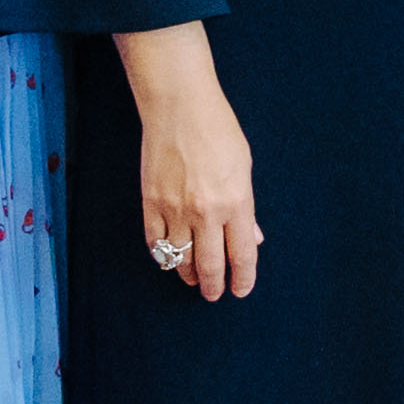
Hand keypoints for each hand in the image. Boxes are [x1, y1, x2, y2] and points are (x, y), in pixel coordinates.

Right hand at [129, 49, 259, 303]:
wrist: (179, 108)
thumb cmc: (219, 132)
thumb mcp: (244, 169)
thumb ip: (247, 208)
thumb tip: (252, 238)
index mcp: (236, 202)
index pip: (242, 254)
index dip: (243, 278)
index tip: (241, 290)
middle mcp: (206, 212)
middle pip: (210, 265)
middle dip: (213, 286)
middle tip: (214, 295)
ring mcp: (175, 209)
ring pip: (180, 259)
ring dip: (188, 275)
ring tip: (193, 280)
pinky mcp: (150, 203)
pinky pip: (155, 243)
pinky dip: (163, 256)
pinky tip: (170, 259)